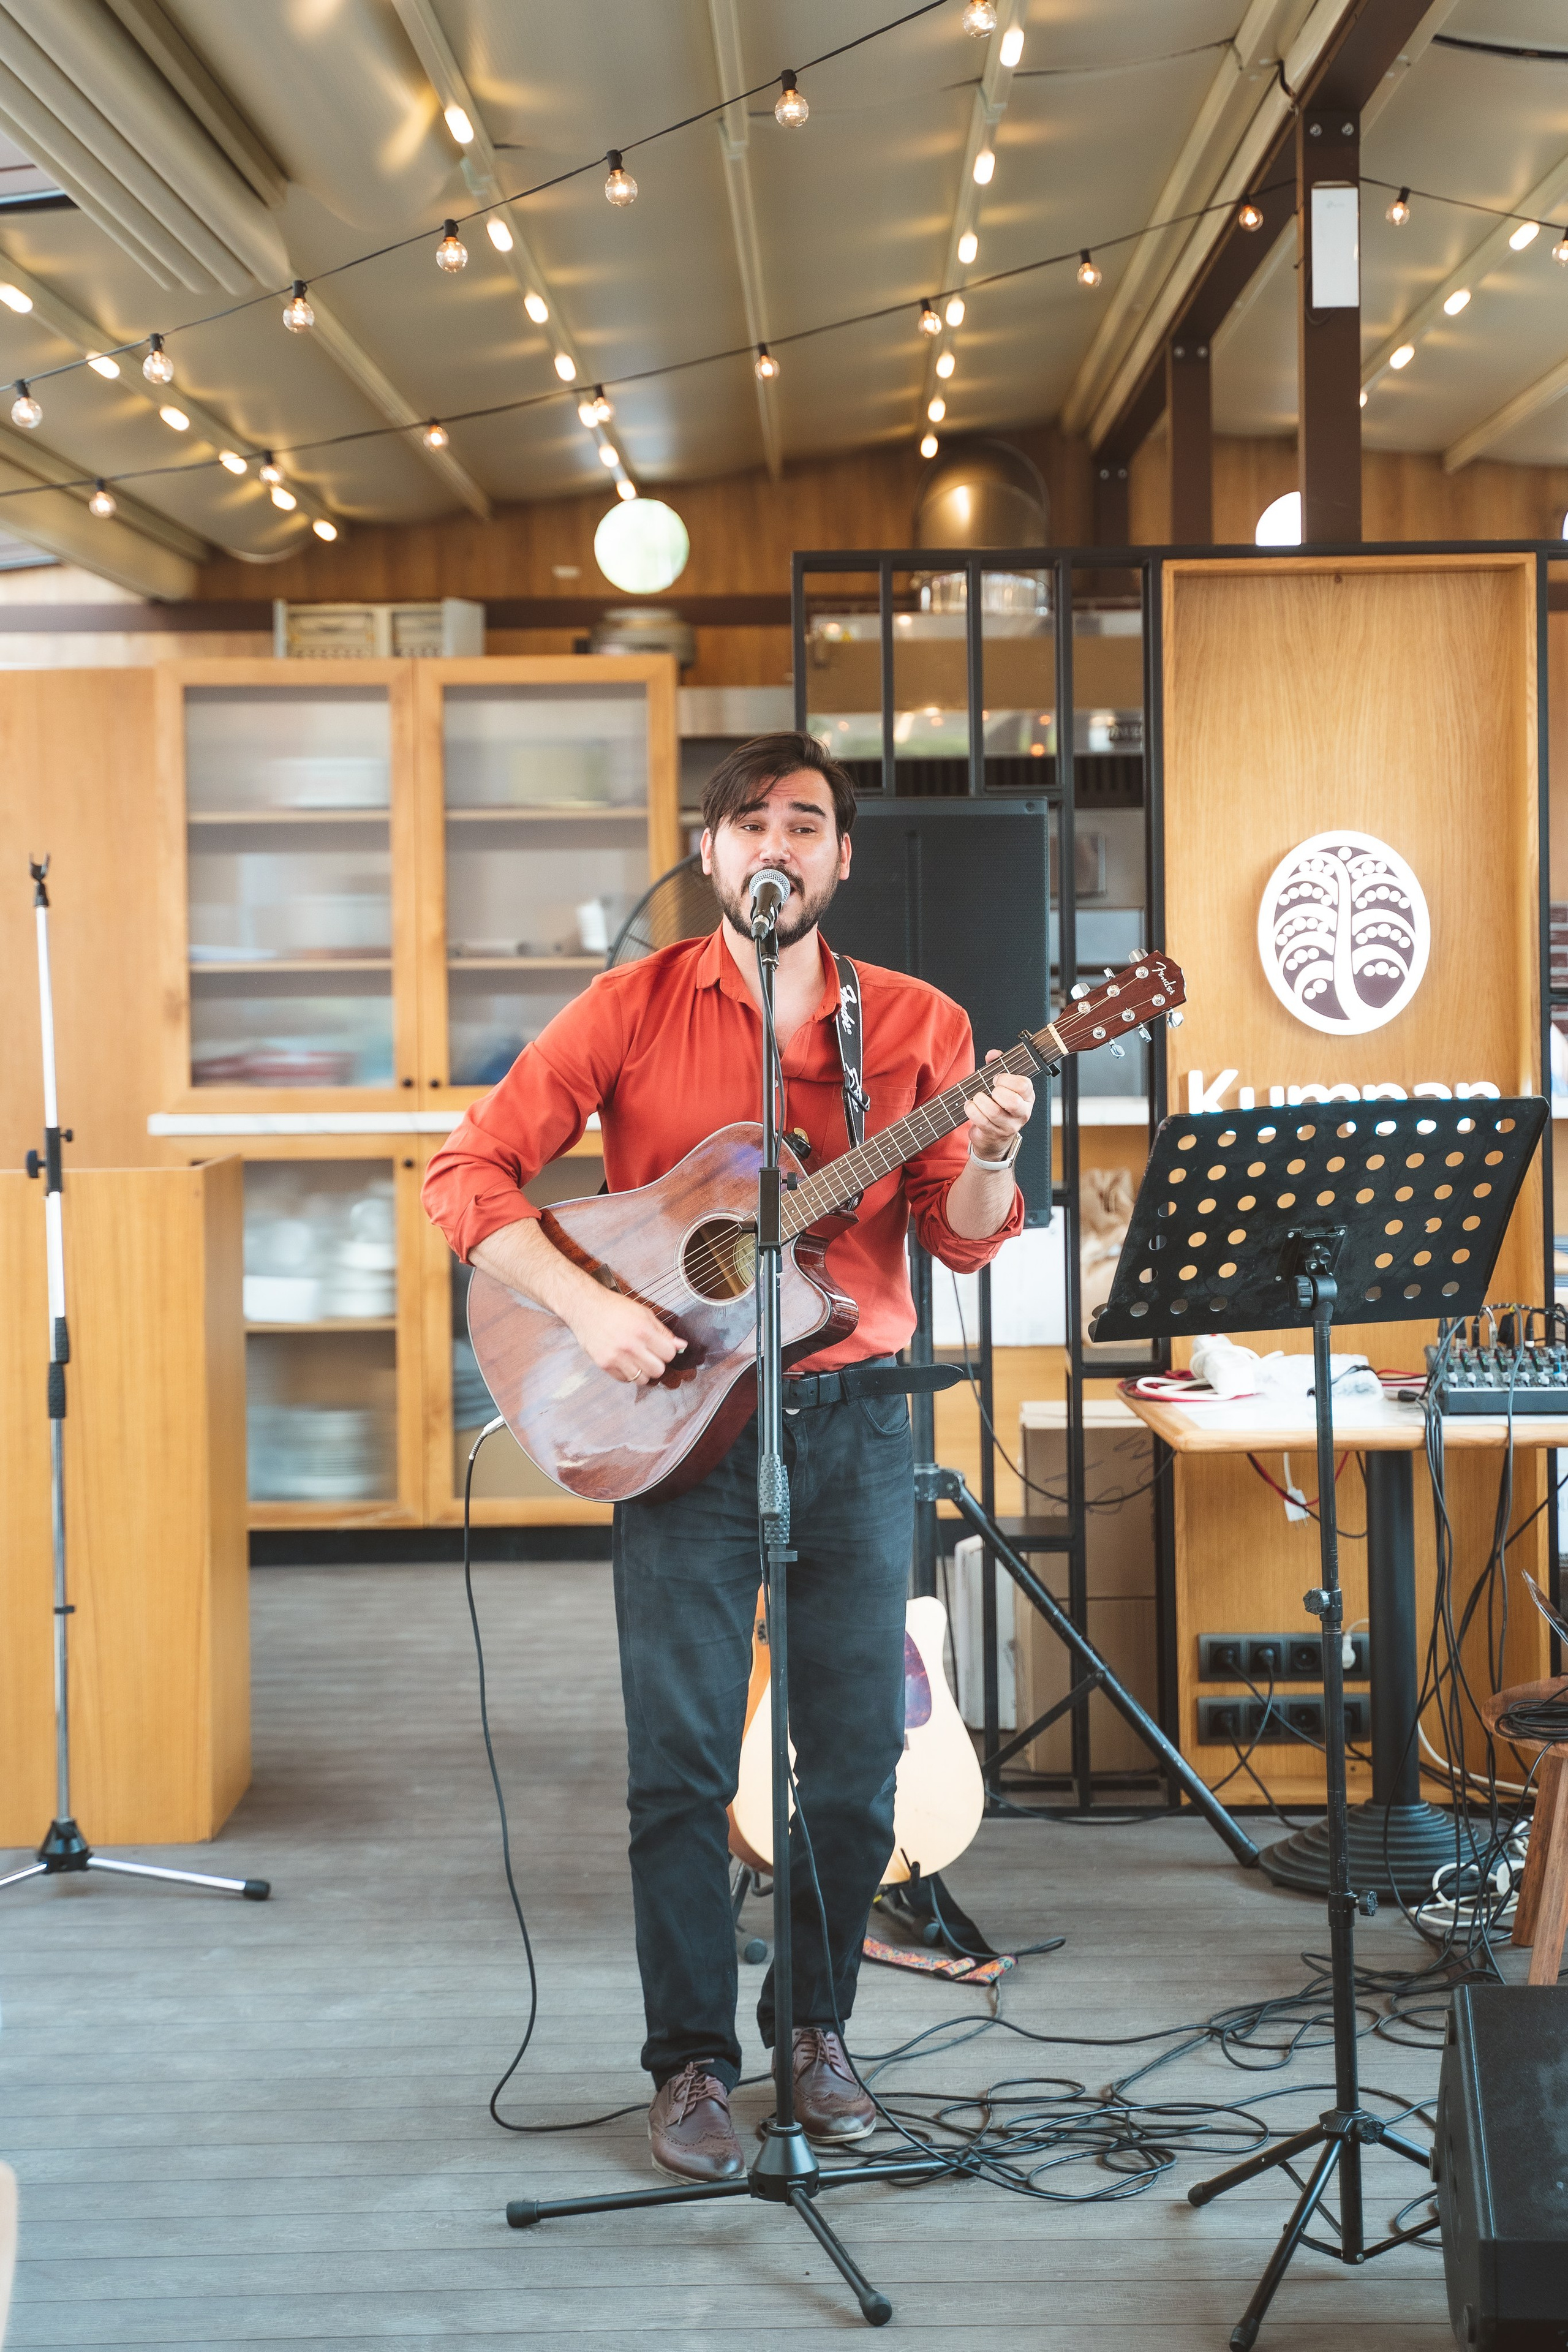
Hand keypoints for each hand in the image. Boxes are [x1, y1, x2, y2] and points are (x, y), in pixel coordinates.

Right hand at [570, 1287, 686, 1383]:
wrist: (586, 1307)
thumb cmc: (615, 1308)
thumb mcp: (644, 1313)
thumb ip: (663, 1332)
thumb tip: (681, 1346)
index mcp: (643, 1330)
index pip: (669, 1354)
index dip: (667, 1352)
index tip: (661, 1348)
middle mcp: (630, 1346)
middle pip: (658, 1370)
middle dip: (657, 1363)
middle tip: (650, 1355)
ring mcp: (616, 1357)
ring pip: (642, 1380)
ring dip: (643, 1371)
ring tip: (637, 1359)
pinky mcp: (605, 1365)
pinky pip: (625, 1380)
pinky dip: (628, 1373)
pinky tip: (624, 1361)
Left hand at [966, 1051, 1033, 1163]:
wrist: (994, 1137)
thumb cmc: (999, 1105)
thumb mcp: (1003, 1085)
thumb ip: (998, 1065)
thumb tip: (993, 1054)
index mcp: (1027, 1097)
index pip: (1024, 1085)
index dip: (1007, 1079)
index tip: (996, 1079)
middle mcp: (1022, 1113)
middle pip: (1013, 1101)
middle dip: (997, 1091)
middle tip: (990, 1090)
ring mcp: (1009, 1126)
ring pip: (994, 1112)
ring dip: (980, 1101)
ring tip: (977, 1098)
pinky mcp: (994, 1134)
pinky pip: (981, 1121)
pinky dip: (971, 1110)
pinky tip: (970, 1106)